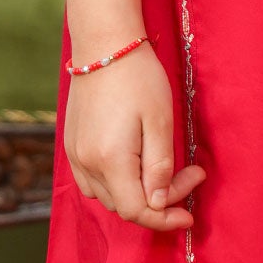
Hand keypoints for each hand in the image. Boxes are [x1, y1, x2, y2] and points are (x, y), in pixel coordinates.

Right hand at [64, 42, 204, 230]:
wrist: (104, 45)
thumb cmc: (138, 78)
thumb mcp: (160, 122)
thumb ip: (160, 167)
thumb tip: (160, 203)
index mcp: (110, 159)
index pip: (137, 211)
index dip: (165, 218)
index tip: (190, 212)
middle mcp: (86, 163)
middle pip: (123, 206)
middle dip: (159, 201)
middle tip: (188, 175)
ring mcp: (75, 155)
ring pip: (107, 197)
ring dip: (137, 194)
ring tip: (164, 170)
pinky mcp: (72, 145)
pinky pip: (92, 182)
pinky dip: (116, 184)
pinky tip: (136, 166)